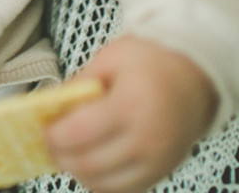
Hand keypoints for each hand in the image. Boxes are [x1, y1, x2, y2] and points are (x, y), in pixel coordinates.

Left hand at [44, 35, 216, 192]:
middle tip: (47, 143)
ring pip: (102, 184)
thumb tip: (51, 109)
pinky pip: (122, 189)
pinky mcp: (162, 172)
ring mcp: (157, 161)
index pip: (80, 133)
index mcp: (132, 104)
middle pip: (88, 164)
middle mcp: (147, 139)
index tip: (41, 129)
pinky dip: (100, 181)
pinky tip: (91, 162)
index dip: (53, 136)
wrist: (197, 76)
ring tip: (67, 152)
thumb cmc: (151, 62)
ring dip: (78, 172)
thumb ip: (80, 84)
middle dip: (60, 157)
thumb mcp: (112, 59)